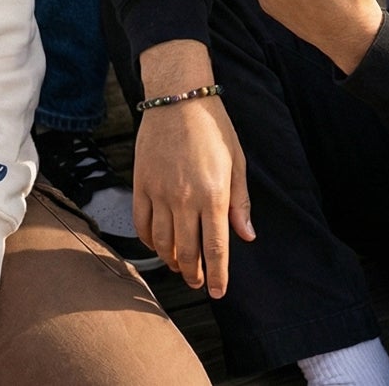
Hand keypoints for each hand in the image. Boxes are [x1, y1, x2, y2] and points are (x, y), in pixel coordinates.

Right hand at [133, 54, 252, 298]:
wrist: (177, 97)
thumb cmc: (212, 126)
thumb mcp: (236, 161)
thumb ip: (240, 202)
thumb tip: (246, 235)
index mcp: (213, 194)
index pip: (216, 248)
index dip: (218, 275)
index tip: (218, 292)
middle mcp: (185, 199)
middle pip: (187, 252)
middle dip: (195, 274)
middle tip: (199, 282)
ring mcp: (160, 192)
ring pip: (163, 243)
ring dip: (172, 261)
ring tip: (180, 266)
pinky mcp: (141, 183)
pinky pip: (142, 223)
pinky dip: (149, 241)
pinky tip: (158, 245)